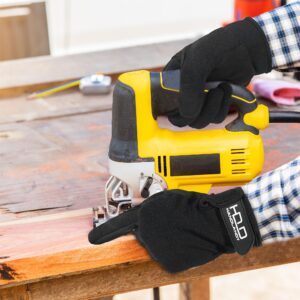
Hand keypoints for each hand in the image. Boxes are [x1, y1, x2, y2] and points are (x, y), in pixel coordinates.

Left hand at [88, 188, 260, 272]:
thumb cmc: (192, 205)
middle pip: (143, 235)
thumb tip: (140, 221)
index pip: (119, 225)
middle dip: (152, 230)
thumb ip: (149, 208)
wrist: (214, 222)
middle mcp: (145, 234)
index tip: (92, 238)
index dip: (104, 232)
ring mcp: (156, 251)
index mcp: (144, 215)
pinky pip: (167, 257)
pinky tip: (185, 242)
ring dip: (164, 240)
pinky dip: (174, 251)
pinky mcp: (169, 264)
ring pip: (155, 246)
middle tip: (173, 223)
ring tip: (181, 230)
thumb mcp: (167, 198)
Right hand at [164, 17, 271, 127]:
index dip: (174, 111)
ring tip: (222, 88)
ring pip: (199, 122)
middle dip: (199, 111)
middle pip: (181, 119)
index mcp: (170, 81)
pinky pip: (214, 119)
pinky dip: (223, 108)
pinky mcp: (213, 106)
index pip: (163, 106)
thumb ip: (189, 86)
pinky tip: (227, 90)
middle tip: (212, 93)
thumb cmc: (219, 47)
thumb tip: (188, 115)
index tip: (189, 103)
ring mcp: (198, 101)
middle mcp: (182, 94)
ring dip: (213, 108)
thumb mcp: (198, 61)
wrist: (247, 48)